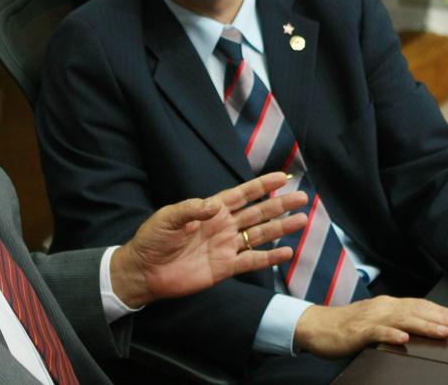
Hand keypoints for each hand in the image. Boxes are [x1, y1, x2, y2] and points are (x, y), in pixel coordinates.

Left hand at [110, 172, 307, 307]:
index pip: (242, 194)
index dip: (262, 186)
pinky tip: (286, 252)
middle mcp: (223, 226)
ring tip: (302, 220)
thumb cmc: (153, 239)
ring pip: (259, 235)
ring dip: (280, 228)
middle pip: (258, 213)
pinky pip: (251, 261)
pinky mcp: (224, 268)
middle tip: (303, 197)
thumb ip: (191, 209)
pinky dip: (268, 258)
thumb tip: (214, 206)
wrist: (145, 271)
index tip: (282, 177)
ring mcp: (225, 247)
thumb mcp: (168, 217)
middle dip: (280, 205)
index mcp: (211, 209)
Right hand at [293, 295, 447, 357]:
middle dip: (440, 318)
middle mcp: (382, 307)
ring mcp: (370, 318)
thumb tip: (419, 329)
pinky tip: (403, 339)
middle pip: (416, 310)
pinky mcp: (357, 331)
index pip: (419, 305)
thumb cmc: (346, 326)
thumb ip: (395, 322)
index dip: (441, 311)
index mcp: (387, 305)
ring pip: (401, 319)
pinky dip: (391, 335)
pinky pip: (376, 332)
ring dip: (423, 325)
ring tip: (442, 332)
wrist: (316, 326)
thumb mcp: (375, 321)